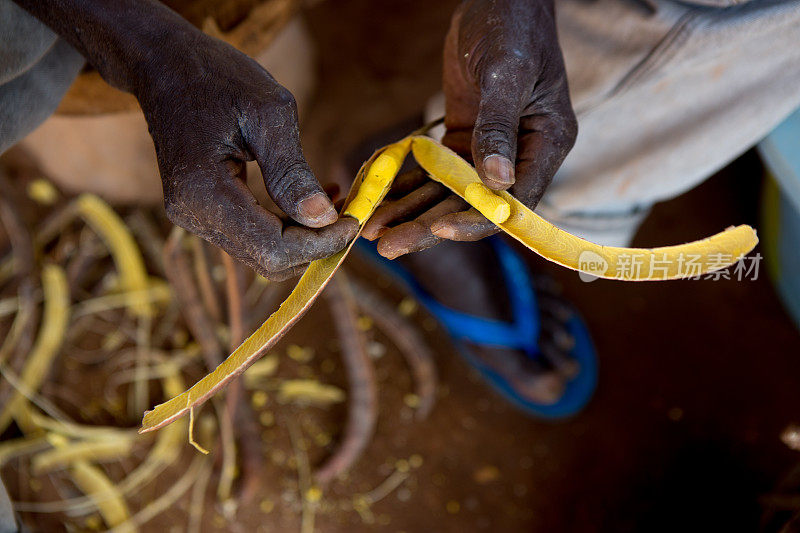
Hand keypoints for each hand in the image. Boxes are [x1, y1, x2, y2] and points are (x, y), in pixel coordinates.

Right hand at [138, 32, 356, 279]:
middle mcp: (192, 215)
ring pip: (262, 253)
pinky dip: (285, 225)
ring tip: (332, 200)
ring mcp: (193, 217)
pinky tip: (308, 199)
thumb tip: (322, 219)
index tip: (353, 221)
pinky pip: (252, 235)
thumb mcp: (268, 114)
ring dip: (303, 236)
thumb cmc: (219, 78)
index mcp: (203, 193)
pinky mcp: (201, 212)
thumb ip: (292, 171)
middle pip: (268, 260)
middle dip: (314, 244)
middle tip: (346, 210)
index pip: (272, 249)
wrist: (167, 63)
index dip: (319, 245)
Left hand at [364, 0, 576, 257]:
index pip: (514, 202)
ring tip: (372, 232)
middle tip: (386, 245)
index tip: (437, 230)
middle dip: (428, 227)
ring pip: (448, 196)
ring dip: (410, 213)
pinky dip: (406, 187)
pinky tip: (378, 202)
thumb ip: (499, 126)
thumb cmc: (512, 27)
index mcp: (545, 145)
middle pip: (472, 207)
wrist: (499, 0)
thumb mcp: (507, 73)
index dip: (476, 220)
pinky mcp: (462, 141)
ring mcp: (488, 152)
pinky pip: (433, 174)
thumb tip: (497, 183)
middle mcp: (518, 157)